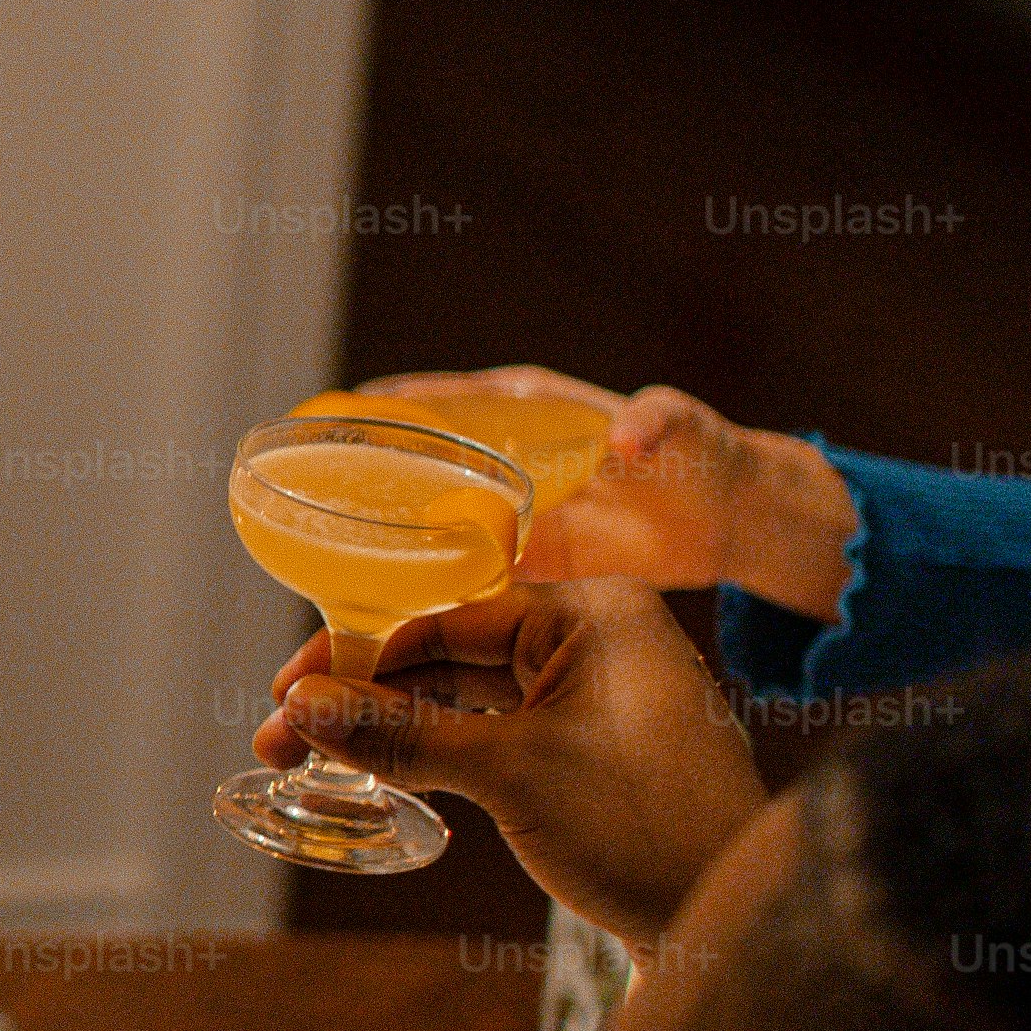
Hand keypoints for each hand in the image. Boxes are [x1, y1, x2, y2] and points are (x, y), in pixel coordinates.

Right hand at [249, 579, 763, 950]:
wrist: (733, 926)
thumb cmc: (642, 830)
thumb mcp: (509, 773)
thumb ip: (400, 733)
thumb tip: (300, 708)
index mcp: (594, 613)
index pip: (445, 614)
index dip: (356, 655)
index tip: (287, 694)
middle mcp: (599, 639)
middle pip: (449, 652)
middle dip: (364, 695)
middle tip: (283, 736)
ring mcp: (598, 696)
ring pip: (467, 696)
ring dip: (394, 726)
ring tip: (312, 759)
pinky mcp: (593, 750)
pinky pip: (497, 731)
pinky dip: (439, 750)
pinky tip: (381, 770)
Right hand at [348, 367, 850, 607]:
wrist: (728, 521)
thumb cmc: (704, 455)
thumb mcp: (683, 430)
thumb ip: (657, 422)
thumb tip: (629, 436)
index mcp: (522, 411)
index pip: (435, 402)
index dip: (380, 410)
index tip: (329, 416)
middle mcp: (498, 462)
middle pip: (411, 473)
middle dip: (358, 492)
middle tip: (303, 513)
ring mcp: (505, 515)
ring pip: (426, 534)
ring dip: (383, 556)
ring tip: (325, 580)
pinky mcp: (523, 566)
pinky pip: (460, 581)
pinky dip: (426, 601)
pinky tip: (384, 627)